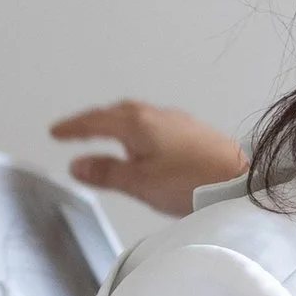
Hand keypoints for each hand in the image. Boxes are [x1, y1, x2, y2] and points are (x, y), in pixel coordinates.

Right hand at [49, 99, 246, 219]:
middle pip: (116, 112)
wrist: (239, 182)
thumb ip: (107, 173)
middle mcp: (157, 115)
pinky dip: (137, 129)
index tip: (56, 132)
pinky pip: (154, 123)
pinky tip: (142, 146)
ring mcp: (177, 121)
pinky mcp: (192, 132)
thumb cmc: (191, 182)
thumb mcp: (140, 183)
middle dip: (93, 121)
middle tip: (75, 131)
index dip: (73, 127)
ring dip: (116, 123)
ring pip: (137, 116)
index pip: (96, 121)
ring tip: (104, 137)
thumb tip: (77, 165)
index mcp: (138, 124)